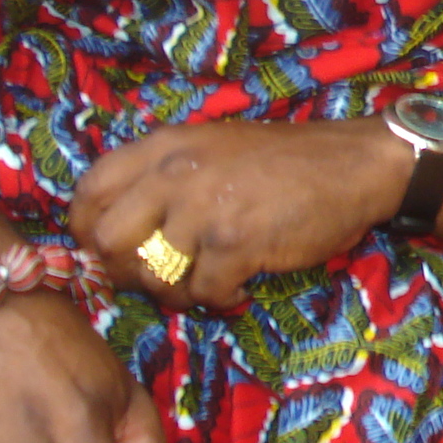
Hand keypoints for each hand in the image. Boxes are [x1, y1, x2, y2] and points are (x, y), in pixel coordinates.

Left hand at [71, 118, 409, 308]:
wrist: (354, 165)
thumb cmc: (284, 161)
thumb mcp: (212, 149)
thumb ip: (164, 179)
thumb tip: (116, 235)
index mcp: (165, 146)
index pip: (89, 191)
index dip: (87, 231)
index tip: (109, 252)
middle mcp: (175, 173)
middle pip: (107, 241)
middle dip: (128, 271)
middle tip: (160, 277)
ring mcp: (204, 208)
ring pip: (155, 277)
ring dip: (180, 292)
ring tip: (209, 283)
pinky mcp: (236, 242)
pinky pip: (205, 292)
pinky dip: (223, 297)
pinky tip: (244, 283)